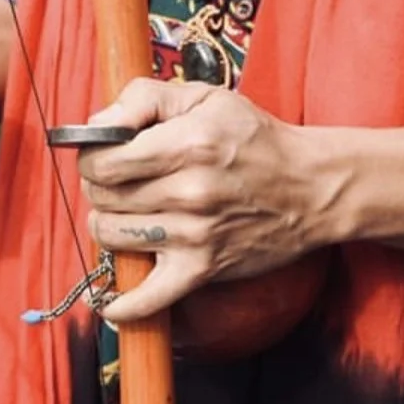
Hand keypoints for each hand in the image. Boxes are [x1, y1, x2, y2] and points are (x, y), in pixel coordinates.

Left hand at [79, 78, 345, 321]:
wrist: (311, 187)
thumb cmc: (254, 139)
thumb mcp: (203, 98)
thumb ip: (142, 98)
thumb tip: (95, 125)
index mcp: (185, 144)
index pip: (101, 161)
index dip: (92, 157)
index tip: (106, 156)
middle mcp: (188, 191)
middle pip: (101, 198)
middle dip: (99, 188)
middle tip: (120, 183)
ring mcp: (194, 235)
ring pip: (111, 238)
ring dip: (109, 227)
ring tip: (129, 215)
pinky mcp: (203, 269)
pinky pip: (149, 299)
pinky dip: (122, 306)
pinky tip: (109, 303)